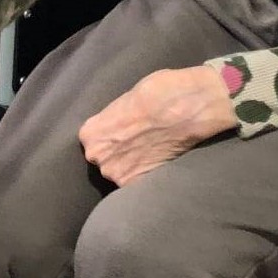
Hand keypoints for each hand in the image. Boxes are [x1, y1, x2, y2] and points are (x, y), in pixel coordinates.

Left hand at [78, 66, 236, 186]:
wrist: (187, 109)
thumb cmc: (157, 93)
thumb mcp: (126, 99)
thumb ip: (114, 119)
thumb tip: (117, 126)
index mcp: (90, 134)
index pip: (93, 140)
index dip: (110, 136)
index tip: (123, 132)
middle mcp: (98, 158)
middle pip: (104, 159)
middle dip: (117, 153)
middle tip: (138, 142)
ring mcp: (118, 174)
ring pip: (120, 172)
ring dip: (131, 165)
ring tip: (150, 152)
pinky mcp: (140, 184)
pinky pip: (138, 182)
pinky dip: (146, 174)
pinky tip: (157, 161)